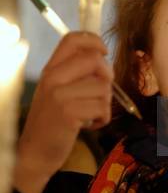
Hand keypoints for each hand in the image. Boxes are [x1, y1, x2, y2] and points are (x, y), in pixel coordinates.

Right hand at [14, 32, 112, 192]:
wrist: (35, 153)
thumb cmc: (52, 121)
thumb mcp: (57, 91)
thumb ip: (76, 73)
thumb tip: (104, 59)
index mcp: (50, 69)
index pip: (73, 39)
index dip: (95, 41)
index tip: (104, 54)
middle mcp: (53, 77)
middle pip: (95, 60)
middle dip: (108, 76)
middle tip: (101, 93)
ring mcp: (59, 94)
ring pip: (103, 86)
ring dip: (105, 103)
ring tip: (92, 113)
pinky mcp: (69, 113)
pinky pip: (102, 107)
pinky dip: (103, 118)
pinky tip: (91, 124)